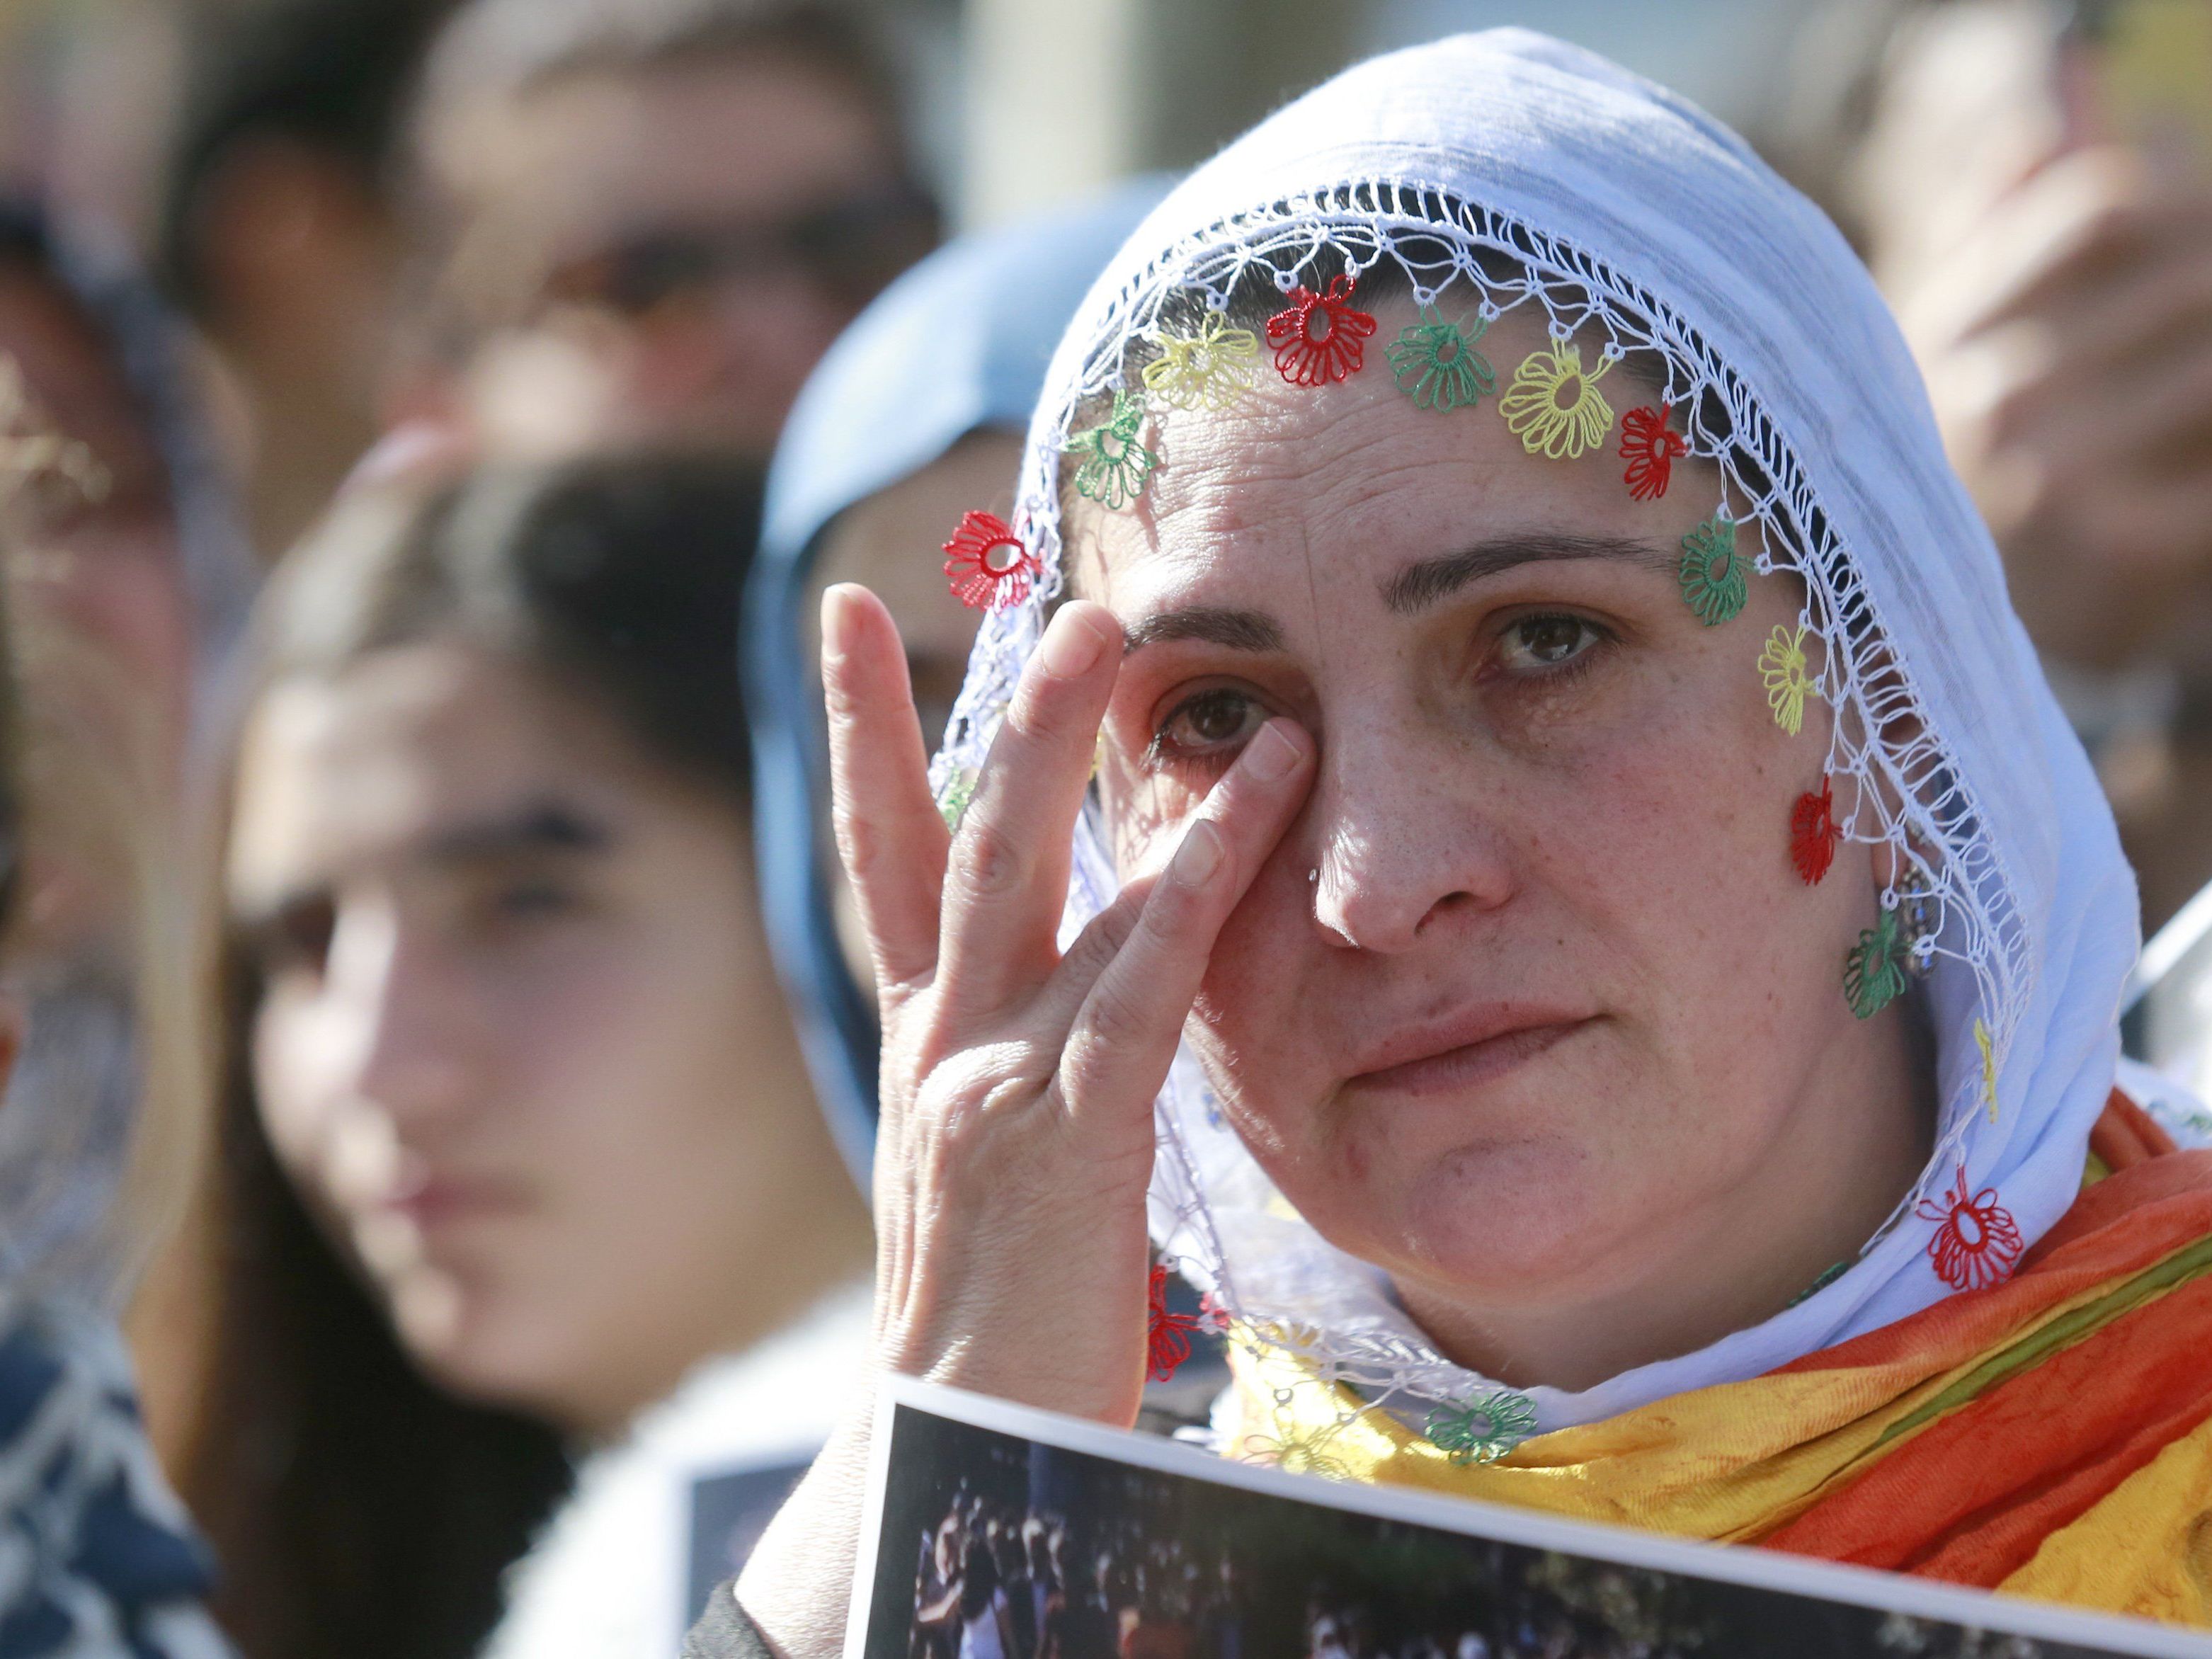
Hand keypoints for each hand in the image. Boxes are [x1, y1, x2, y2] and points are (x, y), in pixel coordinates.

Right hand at [736, 584, 1312, 1653]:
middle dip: (973, 707)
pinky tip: (1250, 797)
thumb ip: (1019, 1071)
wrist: (961, 1457)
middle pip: (940, 838)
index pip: (884, 862)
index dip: (862, 736)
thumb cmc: (995, 1324)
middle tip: (1030, 592)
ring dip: (1070, 746)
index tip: (851, 621)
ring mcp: (990, 1081)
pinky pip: (1140, 979)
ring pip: (1025, 878)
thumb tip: (1069, 1001)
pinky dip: (1196, 877)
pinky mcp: (1065, 1134)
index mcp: (925, 1047)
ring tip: (1120, 631)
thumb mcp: (989, 1173)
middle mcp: (942, 1043)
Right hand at [1890, 148, 2211, 667]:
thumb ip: (1992, 223)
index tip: (2204, 228)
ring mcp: (2049, 472)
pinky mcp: (2115, 545)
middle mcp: (1990, 390)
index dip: (2190, 195)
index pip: (2106, 199)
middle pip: (2191, 275)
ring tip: (2202, 400)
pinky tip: (2200, 467)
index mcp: (1950, 321)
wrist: (1941, 644)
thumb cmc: (1972, 463)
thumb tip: (2051, 118)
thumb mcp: (1950, 337)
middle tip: (2209, 325)